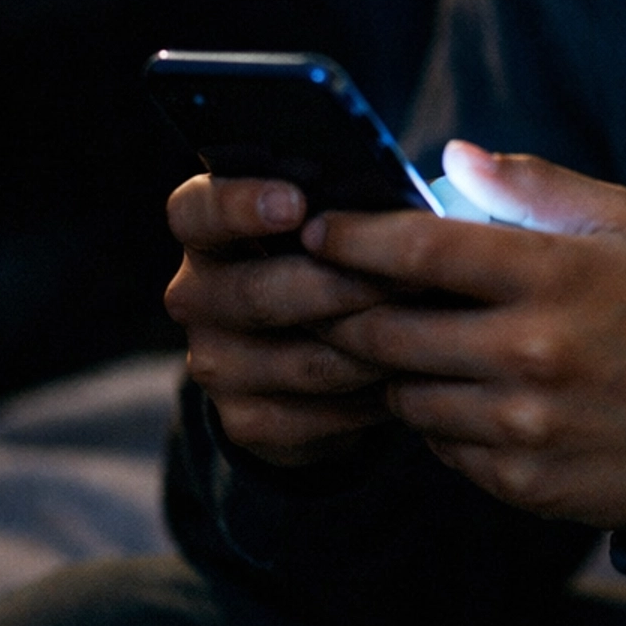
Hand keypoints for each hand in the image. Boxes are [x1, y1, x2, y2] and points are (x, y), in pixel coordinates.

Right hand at [164, 176, 397, 468]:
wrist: (304, 358)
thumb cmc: (325, 259)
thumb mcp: (325, 223)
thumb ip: (344, 209)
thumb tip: (405, 209)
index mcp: (204, 231)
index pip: (196, 211)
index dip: (240, 206)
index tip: (296, 204)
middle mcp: (194, 297)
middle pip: (258, 294)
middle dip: (343, 286)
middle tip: (413, 276)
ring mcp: (215, 364)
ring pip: (303, 361)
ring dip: (374, 345)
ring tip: (431, 325)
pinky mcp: (245, 421)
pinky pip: (322, 414)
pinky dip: (374, 394)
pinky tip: (410, 373)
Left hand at [304, 142, 625, 528]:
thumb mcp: (621, 224)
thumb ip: (534, 185)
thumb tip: (453, 157)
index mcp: (552, 276)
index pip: (421, 250)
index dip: (354, 237)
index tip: (318, 228)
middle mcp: (530, 353)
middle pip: (388, 330)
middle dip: (345, 309)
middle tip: (328, 294)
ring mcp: (522, 425)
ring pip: (404, 394)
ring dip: (390, 369)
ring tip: (401, 343)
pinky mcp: (520, 481)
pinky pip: (439, 447)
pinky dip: (434, 419)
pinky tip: (458, 394)